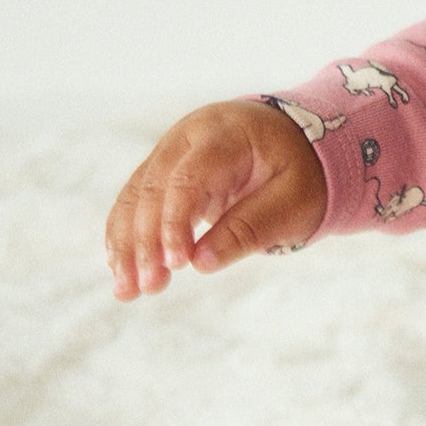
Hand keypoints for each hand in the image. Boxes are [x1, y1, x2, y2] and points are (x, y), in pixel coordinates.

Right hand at [104, 99, 327, 300]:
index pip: (188, 179)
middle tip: (148, 288)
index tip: (176, 264)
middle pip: (152, 188)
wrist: (296, 141)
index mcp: (225, 134)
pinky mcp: (163, 171)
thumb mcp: (295, 200)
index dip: (176, 222)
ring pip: (135, 197)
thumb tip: (200, 264)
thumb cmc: (302, 171)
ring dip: (127, 246)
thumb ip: (251, 227)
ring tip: (127, 291)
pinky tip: (123, 271)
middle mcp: (187, 137)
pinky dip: (127, 238)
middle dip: (145, 242)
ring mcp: (171, 151)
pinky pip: (135, 203)